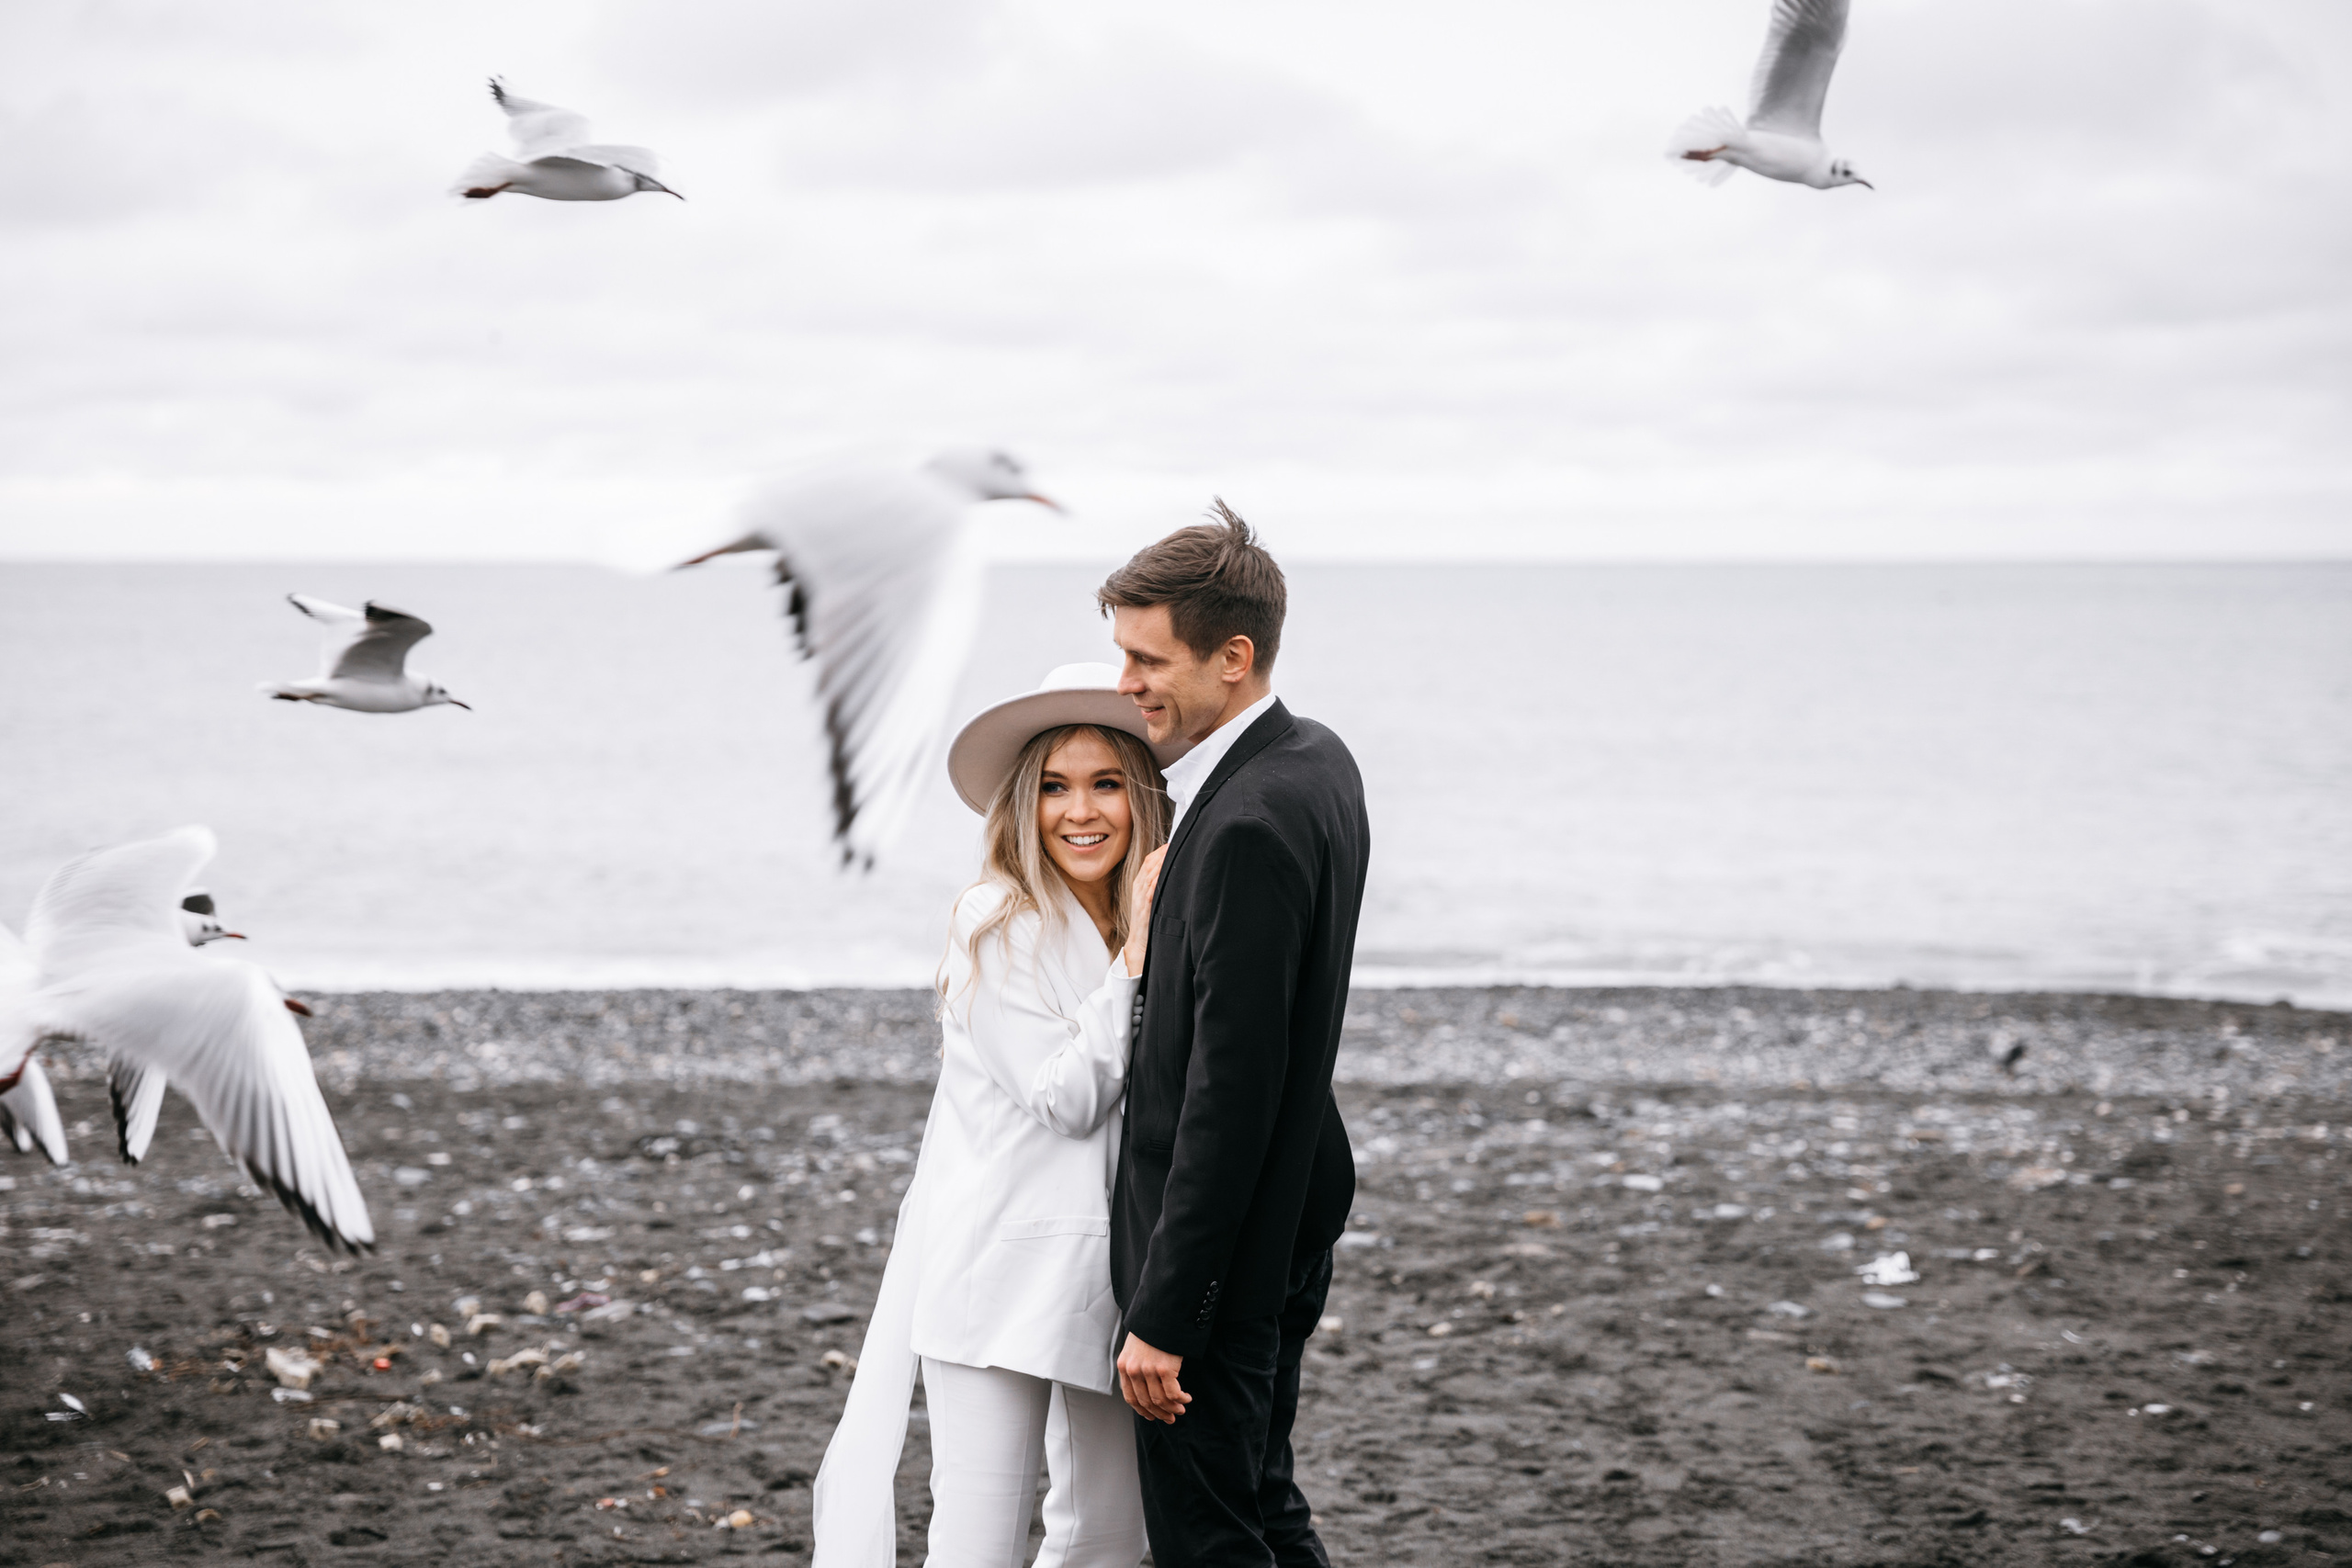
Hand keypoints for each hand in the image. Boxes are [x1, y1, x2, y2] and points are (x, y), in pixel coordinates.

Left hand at [1116, 1332, 1188, 1422]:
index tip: (1152, 1416)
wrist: (1162, 1312)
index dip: (1143, 1410)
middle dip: (1160, 1413)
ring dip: (1173, 1408)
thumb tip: (1145, 1387)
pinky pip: (1173, 1393)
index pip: (1131, 1397)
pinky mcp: (1164, 1368)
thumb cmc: (1152, 1329)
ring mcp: (1148, 1370)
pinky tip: (1187, 1397)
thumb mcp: (1135, 1347)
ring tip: (1181, 1408)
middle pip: (1146, 1402)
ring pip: (1160, 1400)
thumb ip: (1136, 1365)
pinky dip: (1181, 1399)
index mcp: (1124, 1366)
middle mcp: (1133, 1370)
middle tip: (1171, 1418)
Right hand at [1119, 846, 1166, 976]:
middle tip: (1176, 843)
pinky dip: (1156, 881)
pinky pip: (1149, 891)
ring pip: (1149, 875)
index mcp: (1139, 884)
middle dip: (1162, 853)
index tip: (1172, 843)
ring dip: (1161, 863)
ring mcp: (1139, 898)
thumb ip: (1157, 885)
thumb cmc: (1148, 920)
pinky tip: (1163, 874)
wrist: (1139, 943)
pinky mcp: (1144, 908)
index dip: (1160, 851)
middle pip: (1149, 864)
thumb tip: (1170, 872)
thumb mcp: (1151, 899)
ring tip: (1171, 853)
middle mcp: (1138, 888)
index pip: (1148, 861)